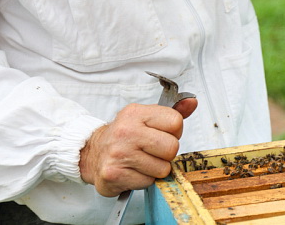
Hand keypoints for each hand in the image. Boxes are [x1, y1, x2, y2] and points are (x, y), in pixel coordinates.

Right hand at [79, 99, 197, 196]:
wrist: (93, 153)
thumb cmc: (124, 136)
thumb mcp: (145, 118)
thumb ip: (171, 112)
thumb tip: (192, 102)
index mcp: (136, 113)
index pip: (175, 122)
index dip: (174, 132)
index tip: (162, 134)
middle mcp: (126, 131)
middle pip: (172, 147)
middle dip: (166, 154)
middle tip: (152, 151)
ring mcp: (119, 153)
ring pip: (162, 169)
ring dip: (155, 169)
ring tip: (141, 162)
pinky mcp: (115, 174)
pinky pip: (148, 183)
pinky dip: (143, 180)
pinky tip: (133, 171)